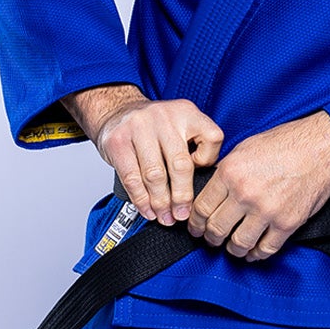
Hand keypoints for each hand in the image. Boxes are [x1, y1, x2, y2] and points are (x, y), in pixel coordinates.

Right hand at [64, 84, 224, 224]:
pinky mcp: (118, 142)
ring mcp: (139, 127)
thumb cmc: (154, 127)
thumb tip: (204, 188)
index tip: (202, 177)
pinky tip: (148, 209)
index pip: (211, 138)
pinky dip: (141, 199)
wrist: (117, 111)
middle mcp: (164, 117)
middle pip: (180, 164)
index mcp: (187, 112)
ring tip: (165, 217)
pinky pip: (132, 178)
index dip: (209, 161)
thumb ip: (195, 147)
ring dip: (161, 202)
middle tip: (182, 214)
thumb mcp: (181, 125)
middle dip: (182, 196)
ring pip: (155, 175)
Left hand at [188, 111, 329, 259]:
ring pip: (238, 244)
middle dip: (210, 238)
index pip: (202, 207)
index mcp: (230, 172)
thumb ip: (226, 171)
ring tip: (232, 247)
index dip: (195, 223)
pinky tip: (253, 252)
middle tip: (211, 240)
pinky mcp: (287, 223)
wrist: (320, 148)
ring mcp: (266, 211)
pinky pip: (265, 249)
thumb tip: (212, 191)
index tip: (196, 228)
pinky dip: (256, 255)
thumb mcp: (245, 149)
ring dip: (232, 250)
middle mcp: (245, 193)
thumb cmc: (285, 144)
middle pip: (216, 229)